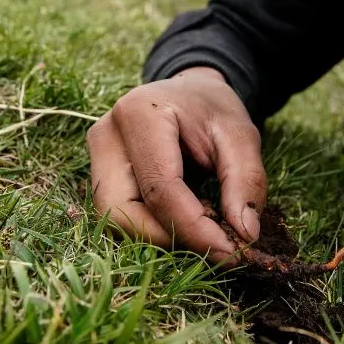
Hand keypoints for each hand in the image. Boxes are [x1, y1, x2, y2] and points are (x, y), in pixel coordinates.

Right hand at [87, 67, 267, 263]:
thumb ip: (246, 181)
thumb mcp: (241, 136)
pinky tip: (185, 220)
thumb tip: (245, 234)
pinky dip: (153, 228)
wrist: (190, 92)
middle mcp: (106, 135)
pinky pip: (119, 215)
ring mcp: (96, 156)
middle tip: (216, 244)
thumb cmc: (213, 109)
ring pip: (115, 220)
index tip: (231, 251)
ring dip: (160, 236)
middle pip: (122, 211)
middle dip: (169, 238)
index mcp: (139, 114)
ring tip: (203, 228)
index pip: (160, 188)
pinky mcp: (98, 174)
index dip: (194, 228)